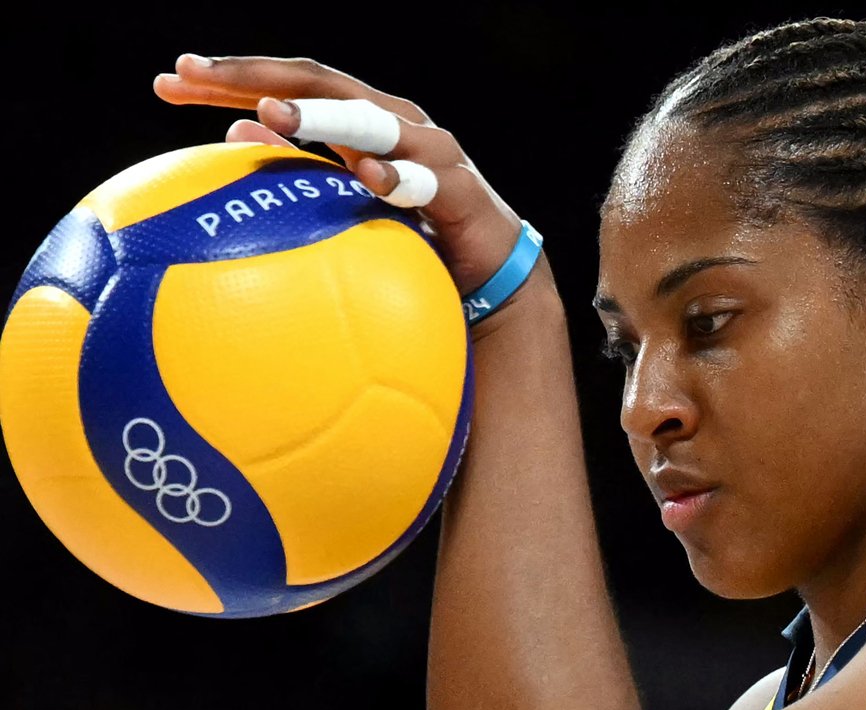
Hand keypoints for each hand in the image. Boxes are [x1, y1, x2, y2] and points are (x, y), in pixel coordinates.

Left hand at [154, 54, 531, 299]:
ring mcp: (430, 151)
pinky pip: (425, 183)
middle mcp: (394, 120)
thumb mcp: (343, 200)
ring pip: (370, 121)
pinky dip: (397, 179)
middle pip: (318, 83)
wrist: (489, 272)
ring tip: (271, 116)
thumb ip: (296, 168)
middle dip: (254, 77)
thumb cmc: (411, 234)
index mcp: (360, 119)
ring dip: (321, 118)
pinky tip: (367, 180)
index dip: (229, 79)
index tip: (168, 81)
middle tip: (192, 74)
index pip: (286, 86)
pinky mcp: (460, 189)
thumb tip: (228, 140)